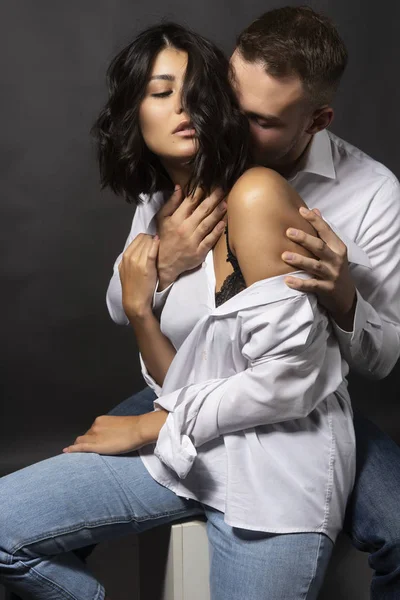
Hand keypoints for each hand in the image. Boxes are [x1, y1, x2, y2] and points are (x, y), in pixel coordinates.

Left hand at [62, 415, 145, 454]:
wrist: (139, 429)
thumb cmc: (135, 428)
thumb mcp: (120, 426)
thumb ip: (112, 430)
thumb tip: (111, 436)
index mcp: (101, 420)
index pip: (90, 431)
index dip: (89, 438)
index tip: (90, 443)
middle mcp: (95, 426)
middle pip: (84, 436)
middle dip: (82, 443)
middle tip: (83, 451)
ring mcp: (94, 435)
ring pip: (81, 442)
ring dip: (79, 448)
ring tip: (77, 455)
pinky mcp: (95, 445)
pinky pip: (80, 447)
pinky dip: (72, 450)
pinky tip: (66, 452)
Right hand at [119, 233, 158, 318]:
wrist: (135, 301)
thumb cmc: (134, 287)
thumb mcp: (128, 269)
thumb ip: (133, 257)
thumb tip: (143, 247)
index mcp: (125, 256)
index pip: (139, 238)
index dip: (148, 239)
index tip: (154, 243)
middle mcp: (129, 256)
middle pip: (144, 238)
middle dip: (152, 240)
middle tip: (159, 247)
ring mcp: (137, 260)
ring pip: (149, 242)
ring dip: (156, 243)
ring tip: (162, 249)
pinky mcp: (146, 266)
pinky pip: (152, 249)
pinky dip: (157, 244)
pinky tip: (161, 244)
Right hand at [156, 185, 226, 289]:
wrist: (164, 263)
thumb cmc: (164, 238)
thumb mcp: (162, 219)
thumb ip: (171, 203)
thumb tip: (179, 188)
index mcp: (176, 219)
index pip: (189, 202)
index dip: (199, 191)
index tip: (207, 183)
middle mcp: (185, 229)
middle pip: (201, 211)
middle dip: (213, 199)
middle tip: (222, 189)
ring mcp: (193, 241)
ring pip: (207, 224)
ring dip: (217, 213)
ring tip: (225, 203)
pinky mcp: (199, 252)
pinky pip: (209, 240)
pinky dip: (217, 232)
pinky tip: (223, 223)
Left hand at [282, 207, 355, 328]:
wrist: (346, 297)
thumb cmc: (335, 269)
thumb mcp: (334, 250)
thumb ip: (324, 232)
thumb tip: (315, 210)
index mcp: (338, 248)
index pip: (326, 231)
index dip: (315, 220)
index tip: (302, 210)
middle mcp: (336, 260)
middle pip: (320, 247)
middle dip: (304, 238)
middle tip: (288, 232)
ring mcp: (332, 275)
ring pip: (315, 266)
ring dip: (299, 260)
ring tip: (284, 255)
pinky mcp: (327, 289)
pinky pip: (312, 285)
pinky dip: (299, 283)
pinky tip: (287, 280)